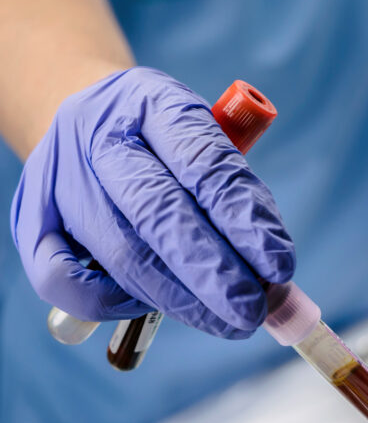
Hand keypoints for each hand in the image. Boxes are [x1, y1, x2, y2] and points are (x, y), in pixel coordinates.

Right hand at [11, 67, 295, 338]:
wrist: (89, 121)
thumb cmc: (163, 143)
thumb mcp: (205, 139)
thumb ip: (237, 197)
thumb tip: (274, 275)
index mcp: (151, 102)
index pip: (203, 162)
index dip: (244, 219)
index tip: (279, 266)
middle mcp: (100, 136)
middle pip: (160, 214)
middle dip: (214, 273)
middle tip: (253, 310)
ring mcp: (60, 181)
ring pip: (123, 255)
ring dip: (183, 300)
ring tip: (229, 321)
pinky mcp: (32, 222)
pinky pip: (64, 280)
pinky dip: (114, 303)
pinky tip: (153, 304)